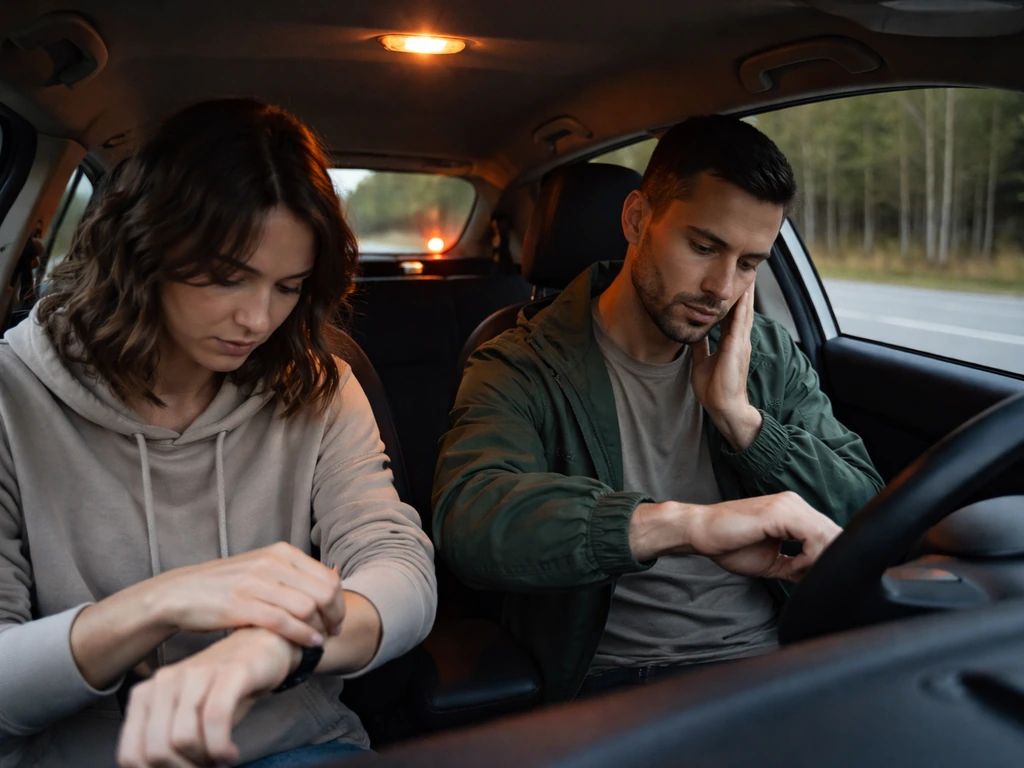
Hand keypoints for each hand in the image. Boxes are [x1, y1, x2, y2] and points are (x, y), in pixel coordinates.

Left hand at [117, 628, 298, 767]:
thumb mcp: (185, 716)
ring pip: (184, 738)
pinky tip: (230, 753)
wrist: (261, 646)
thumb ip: (164, 740)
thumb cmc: (222, 689)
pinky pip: (216, 719)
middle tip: (206, 766)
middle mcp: (165, 680)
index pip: (131, 755)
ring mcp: (197, 673)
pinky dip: (221, 748)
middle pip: (158, 751)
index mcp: (145, 694)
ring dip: (205, 760)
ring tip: (220, 759)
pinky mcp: (231, 672)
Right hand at [145, 542, 344, 647]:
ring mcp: (256, 582)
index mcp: (281, 552)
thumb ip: (292, 575)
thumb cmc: (226, 585)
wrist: (180, 592)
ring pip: (307, 607)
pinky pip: (283, 621)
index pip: (328, 577)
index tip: (337, 620)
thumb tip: (328, 588)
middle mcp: (272, 563)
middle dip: (335, 617)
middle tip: (333, 634)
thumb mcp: (262, 569)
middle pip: (324, 592)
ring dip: (320, 628)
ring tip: (320, 641)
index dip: (339, 602)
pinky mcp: (240, 604)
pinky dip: (302, 635)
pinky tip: (309, 644)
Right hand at [630, 492, 840, 580]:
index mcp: (792, 511)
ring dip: (818, 561)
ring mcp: (788, 506)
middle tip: (804, 577)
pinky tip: (792, 567)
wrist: (700, 532)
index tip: (805, 577)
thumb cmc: (729, 545)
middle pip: (833, 534)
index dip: (825, 559)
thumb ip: (797, 565)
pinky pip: (814, 537)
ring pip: (828, 535)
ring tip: (796, 572)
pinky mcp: (779, 513)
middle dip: (825, 561)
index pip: (828, 533)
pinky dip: (809, 558)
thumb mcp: (772, 560)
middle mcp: (794, 503)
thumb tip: (818, 577)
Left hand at [690, 287, 762, 450]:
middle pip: (743, 310)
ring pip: (745, 312)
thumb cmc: (714, 388)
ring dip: (746, 294)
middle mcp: (738, 340)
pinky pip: (740, 323)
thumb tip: (694, 335)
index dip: (733, 300)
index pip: (732, 316)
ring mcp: (740, 343)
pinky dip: (742, 307)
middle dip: (744, 291)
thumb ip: (701, 347)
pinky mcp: (737, 348)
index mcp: (730, 343)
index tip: (732, 284)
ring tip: (749, 275)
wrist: (724, 407)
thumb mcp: (702, 362)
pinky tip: (744, 294)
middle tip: (745, 271)